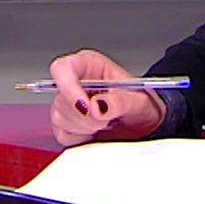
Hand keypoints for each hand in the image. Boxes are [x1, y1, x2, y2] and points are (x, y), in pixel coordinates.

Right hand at [48, 49, 167, 147]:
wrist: (144, 125)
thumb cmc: (140, 105)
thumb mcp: (139, 101)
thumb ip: (120, 101)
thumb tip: (98, 105)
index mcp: (89, 65)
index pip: (63, 69)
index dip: (69, 88)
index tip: (87, 108)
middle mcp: (75, 81)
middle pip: (61, 99)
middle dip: (86, 116)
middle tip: (109, 119)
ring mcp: (67, 103)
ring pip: (60, 118)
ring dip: (86, 127)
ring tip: (106, 123)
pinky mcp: (65, 124)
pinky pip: (62, 135)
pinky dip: (81, 138)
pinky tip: (96, 132)